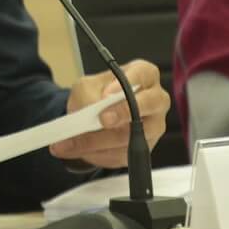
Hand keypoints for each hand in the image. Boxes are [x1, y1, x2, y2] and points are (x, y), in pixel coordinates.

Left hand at [49, 61, 167, 166]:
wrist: (94, 115)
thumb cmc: (98, 94)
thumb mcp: (87, 86)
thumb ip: (89, 94)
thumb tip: (92, 109)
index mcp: (145, 74)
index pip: (142, 74)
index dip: (125, 85)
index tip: (106, 95)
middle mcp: (156, 100)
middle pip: (149, 105)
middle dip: (123, 113)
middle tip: (102, 120)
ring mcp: (154, 126)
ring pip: (132, 136)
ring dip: (100, 141)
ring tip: (72, 142)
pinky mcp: (144, 148)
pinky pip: (123, 154)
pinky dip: (99, 154)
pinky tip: (80, 151)